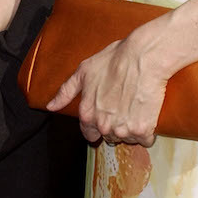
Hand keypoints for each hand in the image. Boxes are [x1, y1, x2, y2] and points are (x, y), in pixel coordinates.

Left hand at [47, 34, 167, 146]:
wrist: (142, 57)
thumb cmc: (114, 60)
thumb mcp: (83, 71)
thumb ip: (65, 92)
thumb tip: (50, 106)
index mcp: (87, 114)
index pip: (90, 134)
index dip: (99, 125)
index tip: (108, 115)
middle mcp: (103, 125)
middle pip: (110, 137)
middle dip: (116, 125)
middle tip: (124, 107)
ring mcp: (123, 129)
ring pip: (127, 138)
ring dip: (132, 128)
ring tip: (135, 107)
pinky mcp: (142, 130)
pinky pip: (145, 140)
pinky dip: (147, 131)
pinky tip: (147, 114)